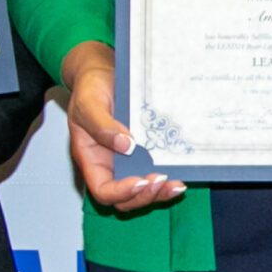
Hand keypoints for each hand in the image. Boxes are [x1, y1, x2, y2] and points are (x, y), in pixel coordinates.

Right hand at [58, 43, 182, 214]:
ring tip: (177, 184)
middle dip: (145, 195)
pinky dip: (169, 178)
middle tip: (162, 179)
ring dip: (160, 192)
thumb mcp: (88, 103)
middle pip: (126, 199)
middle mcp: (111, 166)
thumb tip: (126, 145)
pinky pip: (156, 172)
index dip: (121, 193)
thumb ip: (101, 125)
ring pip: (144, 191)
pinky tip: (183, 172)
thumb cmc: (90, 89)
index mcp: (92, 160)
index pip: (103, 190)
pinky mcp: (146, 153)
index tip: (139, 181)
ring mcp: (129, 162)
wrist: (103, 73)